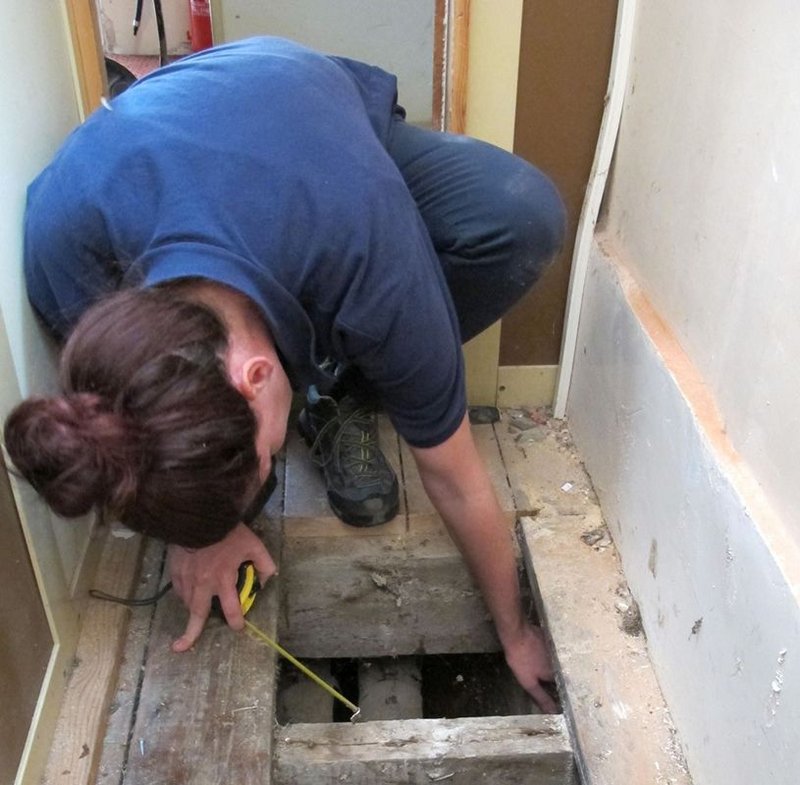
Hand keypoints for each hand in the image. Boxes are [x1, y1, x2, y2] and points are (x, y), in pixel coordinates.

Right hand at [167, 523, 276, 652]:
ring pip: (186, 602)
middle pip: (196, 615)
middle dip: (190, 633)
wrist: (199, 515)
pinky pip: (179, 589)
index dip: (236, 621)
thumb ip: (265, 563)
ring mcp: (186, 577)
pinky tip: (188, 593)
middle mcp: (202, 583)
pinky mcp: (175, 569)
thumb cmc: (228, 531)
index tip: (238, 626)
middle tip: (182, 647)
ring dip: (191, 610)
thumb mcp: (254, 545)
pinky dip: (184, 594)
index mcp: (223, 579)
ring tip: (192, 617)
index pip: (231, 609)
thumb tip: (270, 578)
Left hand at [503, 623, 557, 712]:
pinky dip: (549, 657)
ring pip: (557, 664)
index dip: (558, 696)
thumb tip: (553, 712)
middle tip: (546, 685)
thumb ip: (541, 697)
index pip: (562, 689)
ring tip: (543, 672)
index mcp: (557, 674)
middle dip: (557, 683)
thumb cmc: (521, 658)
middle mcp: (561, 662)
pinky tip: (540, 657)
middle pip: (561, 676)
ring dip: (553, 669)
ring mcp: (556, 650)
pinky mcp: (551, 640)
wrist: (516, 633)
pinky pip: (553, 653)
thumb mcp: (529, 682)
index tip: (556, 701)